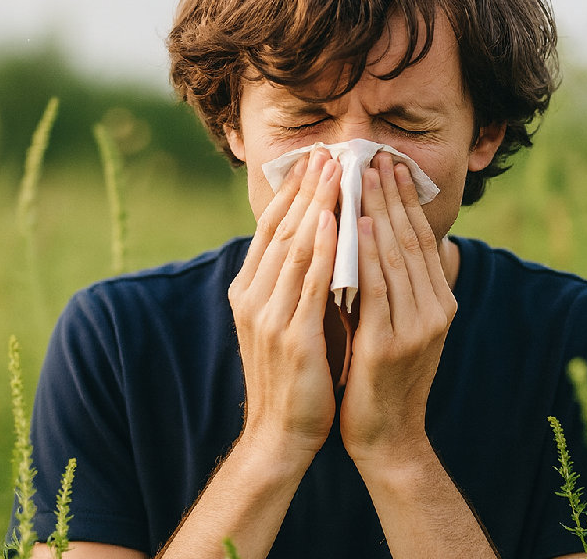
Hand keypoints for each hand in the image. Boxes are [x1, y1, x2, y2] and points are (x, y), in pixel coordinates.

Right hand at [228, 148, 341, 467]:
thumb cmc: (294, 372)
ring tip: (334, 171)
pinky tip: (336, 220)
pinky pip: (309, 282)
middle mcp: (253, 296)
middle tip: (326, 152)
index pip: (271, 228)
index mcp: (250, 289)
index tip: (312, 160)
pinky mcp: (291, 336)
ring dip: (316, 205)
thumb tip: (322, 237)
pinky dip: (322, 248)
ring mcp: (268, 315)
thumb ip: (297, 279)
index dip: (292, 192)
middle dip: (306, 188)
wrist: (280, 434)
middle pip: (282, 229)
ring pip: (295, 247)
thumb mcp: (287, 317)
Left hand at [340, 152, 457, 469]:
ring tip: (365, 176)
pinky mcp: (390, 345)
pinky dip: (367, 253)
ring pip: (396, 256)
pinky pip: (376, 288)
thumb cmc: (387, 375)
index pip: (422, 239)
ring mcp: (416, 328)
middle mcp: (435, 310)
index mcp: (440, 302)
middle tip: (378, 156)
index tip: (391, 165)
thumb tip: (406, 241)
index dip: (407, 200)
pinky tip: (357, 224)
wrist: (388, 436)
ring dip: (380, 211)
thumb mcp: (407, 325)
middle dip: (393, 194)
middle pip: (412, 239)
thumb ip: (409, 285)